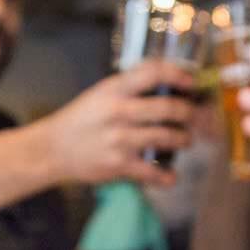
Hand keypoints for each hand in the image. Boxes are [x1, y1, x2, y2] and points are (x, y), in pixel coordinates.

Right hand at [41, 59, 195, 185]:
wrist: (53, 149)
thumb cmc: (81, 119)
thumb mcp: (101, 92)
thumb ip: (131, 86)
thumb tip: (167, 76)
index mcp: (114, 89)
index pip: (153, 73)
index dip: (179, 75)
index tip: (192, 82)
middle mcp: (119, 112)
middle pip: (168, 108)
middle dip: (190, 113)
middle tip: (196, 117)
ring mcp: (120, 140)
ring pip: (167, 137)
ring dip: (184, 139)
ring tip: (185, 140)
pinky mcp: (119, 165)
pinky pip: (153, 172)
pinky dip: (167, 176)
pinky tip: (171, 176)